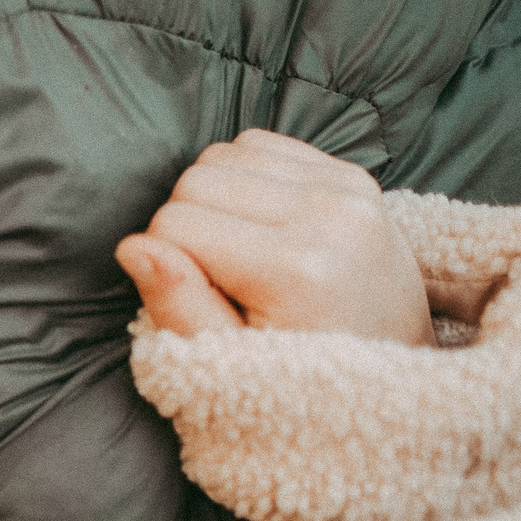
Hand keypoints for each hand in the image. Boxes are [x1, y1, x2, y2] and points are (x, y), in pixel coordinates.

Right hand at [116, 130, 433, 346]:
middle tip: (220, 276)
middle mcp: (328, 213)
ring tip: (243, 251)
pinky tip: (264, 226)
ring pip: (223, 155)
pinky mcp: (351, 171)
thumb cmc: (305, 374)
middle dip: (188, 224)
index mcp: (297, 268)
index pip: (173, 224)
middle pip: (196, 179)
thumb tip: (133, 247)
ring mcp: (346, 185)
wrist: (388, 357)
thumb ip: (178, 306)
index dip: (168, 263)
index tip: (200, 298)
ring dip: (216, 199)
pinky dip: (245, 180)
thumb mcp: (231, 360)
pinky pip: (259, 145)